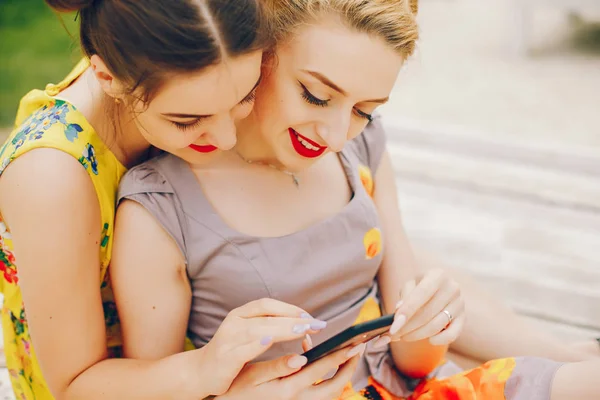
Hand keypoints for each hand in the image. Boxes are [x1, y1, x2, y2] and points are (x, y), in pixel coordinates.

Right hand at [200, 298, 327, 395]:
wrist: (199, 372)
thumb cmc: (230, 352)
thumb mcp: (248, 334)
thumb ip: (269, 325)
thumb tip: (300, 320)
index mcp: (240, 314)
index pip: (267, 304)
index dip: (289, 308)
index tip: (310, 316)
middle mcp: (234, 323)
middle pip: (267, 316)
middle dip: (294, 319)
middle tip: (316, 324)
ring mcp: (228, 339)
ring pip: (258, 330)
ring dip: (283, 329)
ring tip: (303, 330)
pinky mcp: (225, 358)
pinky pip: (243, 349)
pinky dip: (256, 344)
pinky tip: (270, 341)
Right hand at [216, 343, 365, 399]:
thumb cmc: (238, 388)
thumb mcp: (253, 375)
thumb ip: (277, 366)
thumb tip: (301, 356)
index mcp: (289, 389)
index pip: (322, 370)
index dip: (341, 356)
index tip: (355, 344)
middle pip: (335, 387)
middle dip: (349, 368)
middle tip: (357, 349)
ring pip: (330, 393)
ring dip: (341, 375)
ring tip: (344, 355)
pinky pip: (320, 395)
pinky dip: (326, 379)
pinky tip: (315, 360)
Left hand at [377, 269, 464, 346]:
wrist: (440, 291)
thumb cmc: (421, 289)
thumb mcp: (410, 286)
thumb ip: (405, 296)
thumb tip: (399, 311)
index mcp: (437, 275)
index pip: (421, 294)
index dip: (407, 310)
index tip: (394, 326)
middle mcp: (452, 287)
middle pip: (428, 313)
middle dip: (408, 327)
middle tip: (394, 335)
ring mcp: (460, 304)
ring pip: (437, 325)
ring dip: (418, 335)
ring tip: (404, 337)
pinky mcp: (464, 319)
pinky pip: (452, 335)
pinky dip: (439, 340)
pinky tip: (429, 340)